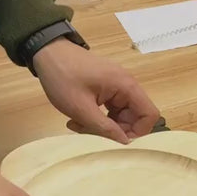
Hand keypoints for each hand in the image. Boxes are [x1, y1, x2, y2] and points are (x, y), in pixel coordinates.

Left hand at [33, 38, 159, 143]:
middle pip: (134, 117)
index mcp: (126, 86)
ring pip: (120, 115)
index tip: (117, 141)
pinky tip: (78, 119)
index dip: (138, 132)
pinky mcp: (106, 87)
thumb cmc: (63, 78)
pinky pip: (110, 109)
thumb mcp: (81, 108)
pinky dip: (97, 117)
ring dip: (103, 126)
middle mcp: (126, 85)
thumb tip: (125, 142)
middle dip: (115, 131)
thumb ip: (105, 128)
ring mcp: (115, 86)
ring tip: (79, 126)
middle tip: (91, 134)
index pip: (149, 114)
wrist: (47, 53)